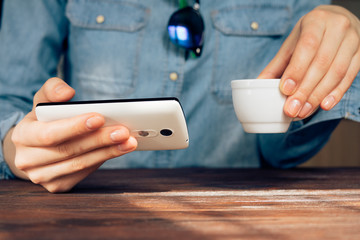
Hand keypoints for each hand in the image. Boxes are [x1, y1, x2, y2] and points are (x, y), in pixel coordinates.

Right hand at [5, 78, 136, 192]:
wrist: (35, 148)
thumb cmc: (44, 121)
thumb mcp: (43, 101)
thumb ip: (52, 90)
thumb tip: (67, 92)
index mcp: (23, 136)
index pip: (49, 134)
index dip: (75, 127)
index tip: (100, 118)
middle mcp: (28, 160)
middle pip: (69, 151)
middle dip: (99, 140)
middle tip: (123, 131)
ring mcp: (42, 177)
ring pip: (79, 165)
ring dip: (107, 153)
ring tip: (128, 141)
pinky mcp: (57, 186)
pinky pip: (83, 174)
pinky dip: (103, 160)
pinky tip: (118, 150)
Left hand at [259, 5, 359, 117]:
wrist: (338, 20)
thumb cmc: (311, 33)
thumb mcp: (292, 43)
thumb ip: (277, 64)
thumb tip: (258, 84)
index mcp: (316, 21)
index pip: (307, 46)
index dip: (297, 70)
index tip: (285, 90)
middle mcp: (338, 28)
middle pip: (321, 63)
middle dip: (305, 90)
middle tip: (291, 109)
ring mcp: (353, 41)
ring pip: (336, 72)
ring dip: (318, 96)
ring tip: (303, 112)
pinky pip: (350, 77)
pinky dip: (336, 94)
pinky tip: (324, 106)